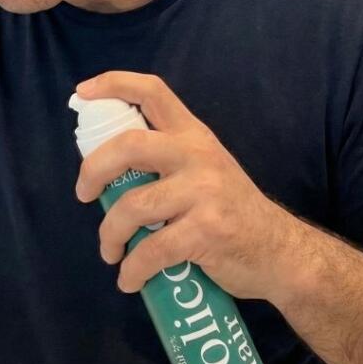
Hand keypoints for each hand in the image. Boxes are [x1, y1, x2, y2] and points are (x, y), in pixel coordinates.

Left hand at [74, 71, 308, 302]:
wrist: (280, 253)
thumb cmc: (229, 209)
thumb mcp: (203, 168)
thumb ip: (165, 158)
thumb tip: (105, 166)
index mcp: (192, 133)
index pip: (152, 91)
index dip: (113, 84)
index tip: (82, 93)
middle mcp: (197, 154)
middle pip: (128, 145)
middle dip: (93, 170)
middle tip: (84, 194)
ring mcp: (204, 191)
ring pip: (133, 206)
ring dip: (110, 234)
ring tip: (110, 251)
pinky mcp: (207, 231)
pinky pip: (153, 251)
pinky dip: (132, 270)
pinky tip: (129, 279)